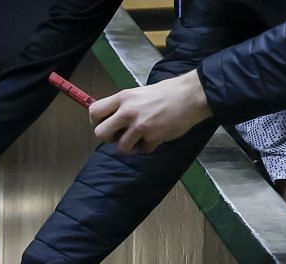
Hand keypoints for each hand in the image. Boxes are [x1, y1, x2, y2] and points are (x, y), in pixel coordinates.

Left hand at [89, 71, 210, 154]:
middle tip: (121, 135)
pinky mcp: (153, 137)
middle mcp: (128, 111)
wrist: (191, 95)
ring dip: (131, 146)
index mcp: (123, 97)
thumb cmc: (167, 92)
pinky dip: (149, 146)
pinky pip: (143, 150)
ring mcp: (140, 125)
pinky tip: (157, 135)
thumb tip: (111, 120)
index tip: (106, 125)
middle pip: (101, 133)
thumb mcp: (139, 93)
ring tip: (142, 137)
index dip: (97, 122)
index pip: (94, 112)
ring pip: (121, 147)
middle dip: (109, 138)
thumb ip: (124, 106)